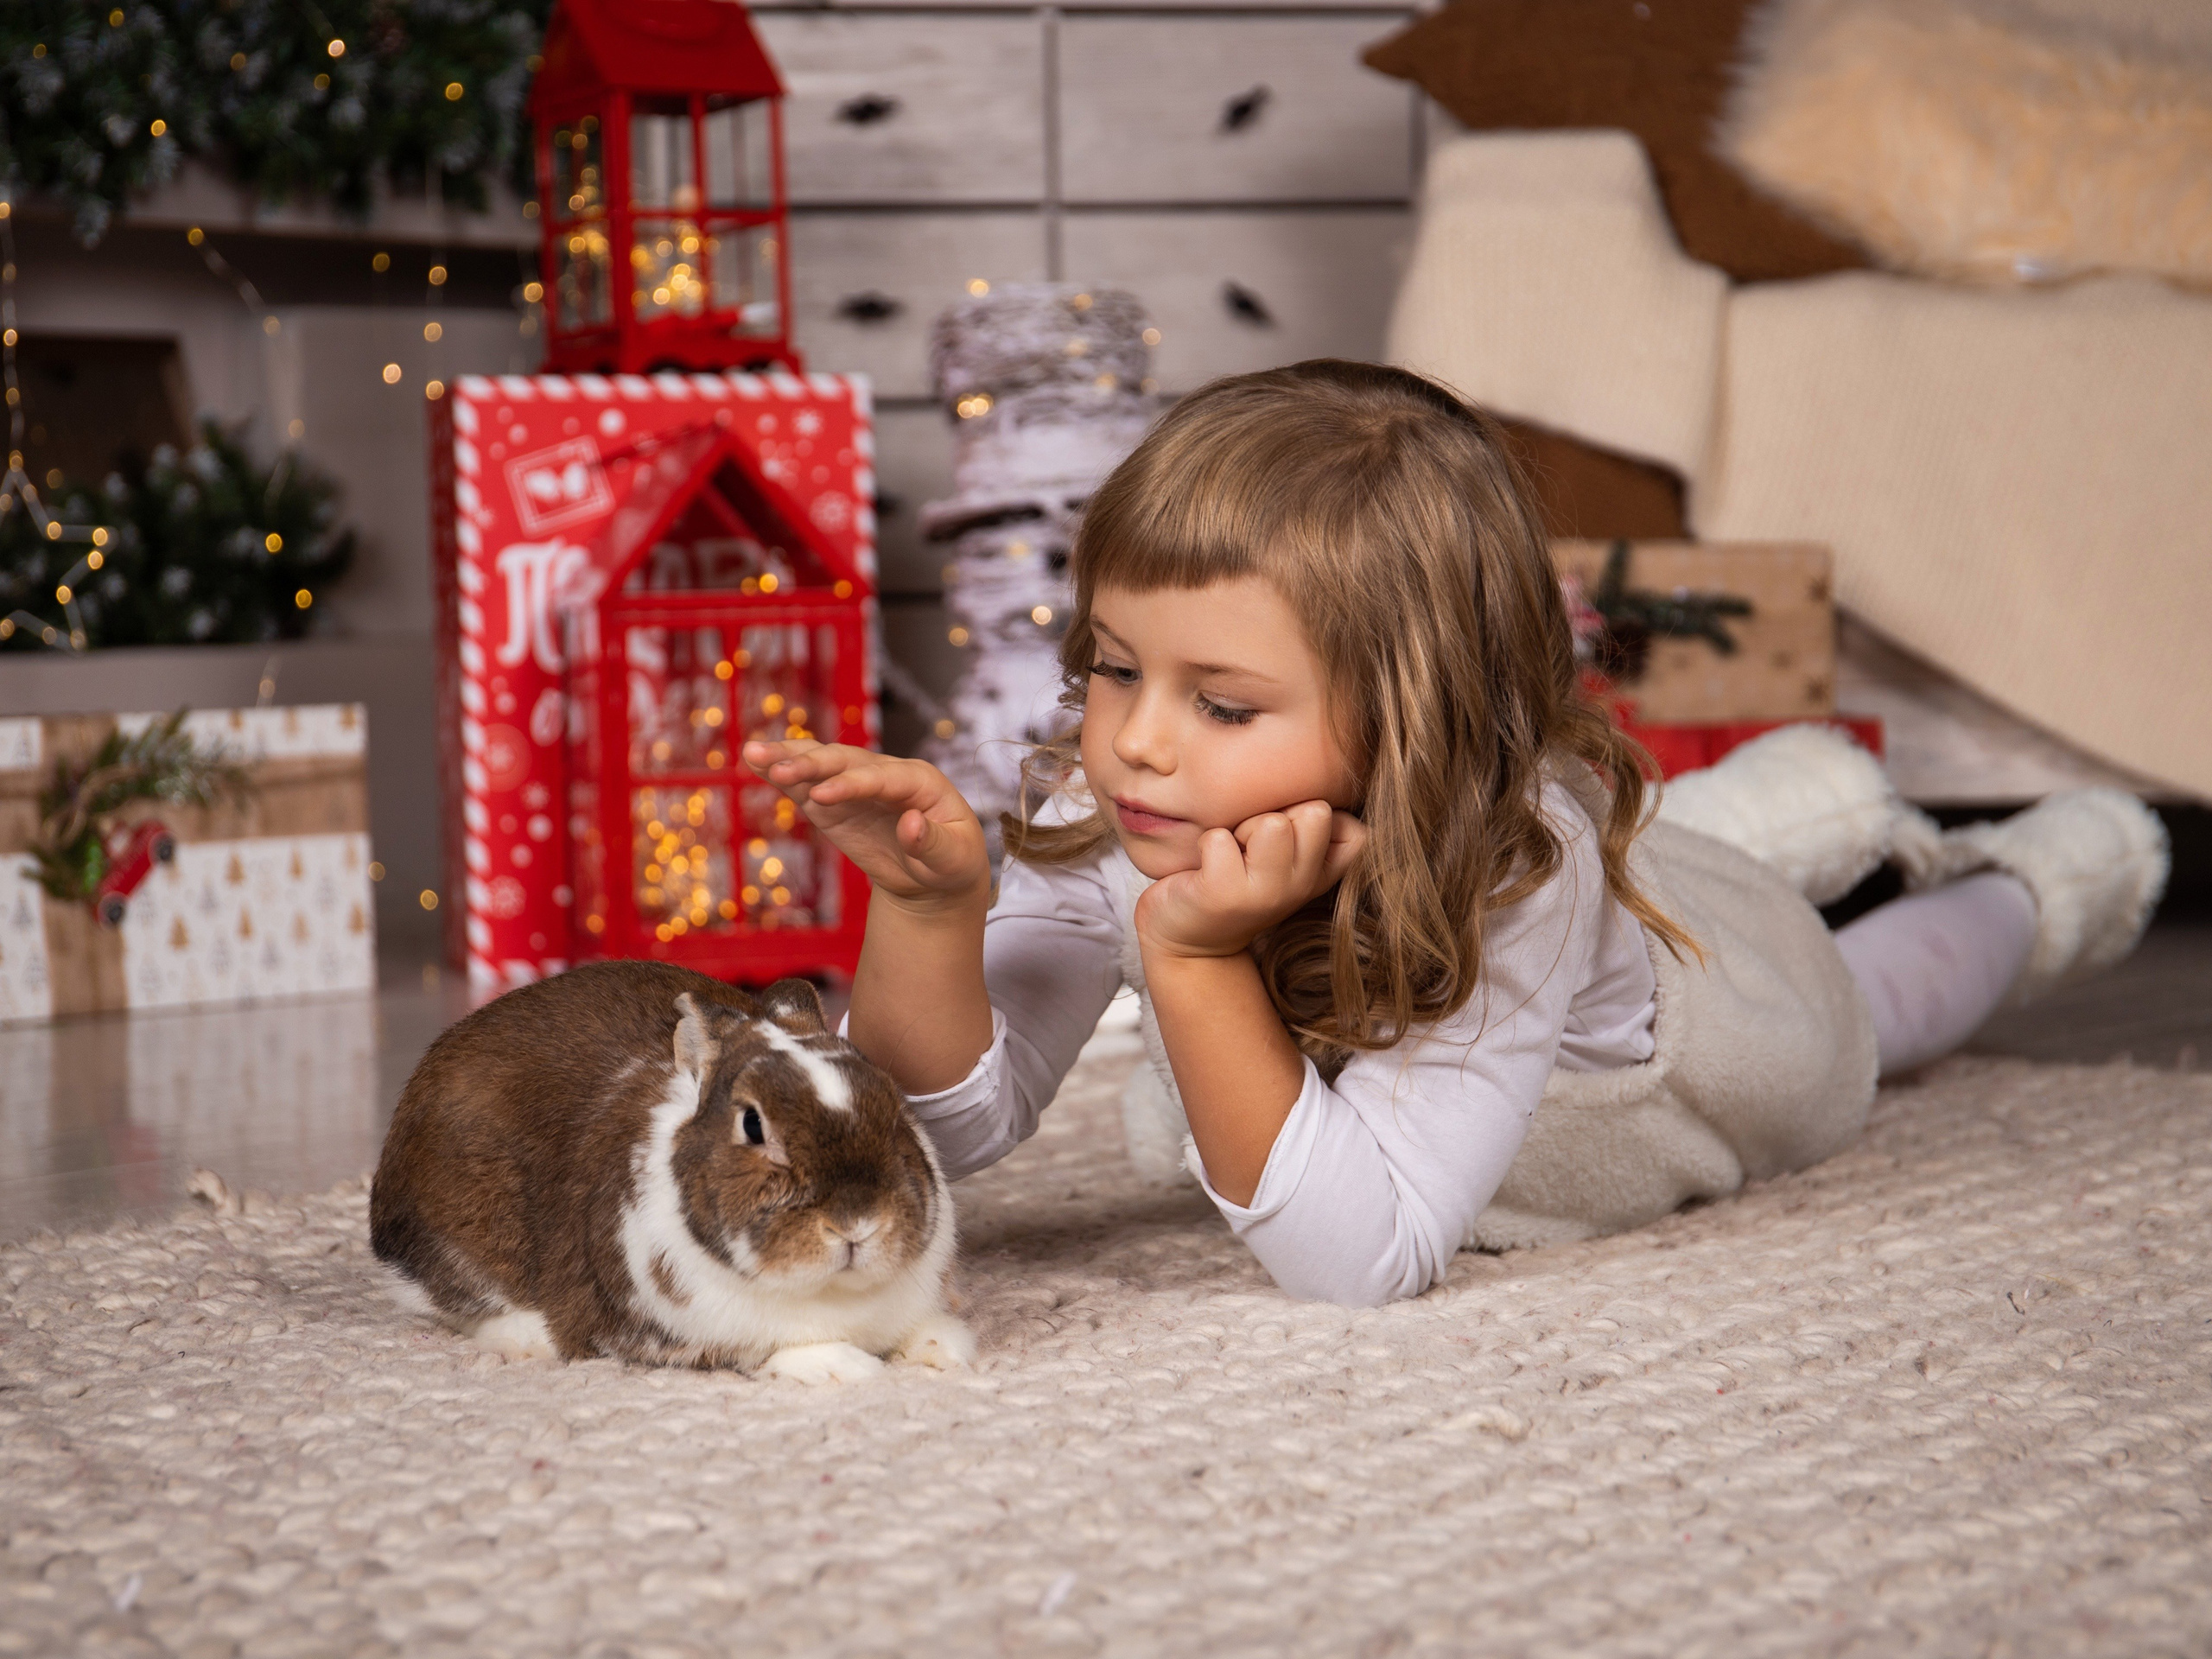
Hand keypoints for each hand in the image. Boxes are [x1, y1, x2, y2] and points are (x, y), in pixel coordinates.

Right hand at [743, 740, 988, 910]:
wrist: (934, 876)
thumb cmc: (951, 864)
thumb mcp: (953, 860)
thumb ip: (933, 843)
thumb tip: (911, 824)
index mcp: (921, 781)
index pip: (882, 777)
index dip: (852, 784)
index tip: (822, 797)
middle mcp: (887, 773)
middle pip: (847, 762)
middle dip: (813, 765)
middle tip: (779, 770)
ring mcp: (858, 785)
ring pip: (823, 764)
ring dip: (789, 758)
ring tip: (753, 753)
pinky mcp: (835, 802)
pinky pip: (808, 784)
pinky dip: (783, 773)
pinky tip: (756, 761)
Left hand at [1134, 801, 1365, 960]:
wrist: (1188, 934)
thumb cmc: (1235, 877)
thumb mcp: (1282, 856)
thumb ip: (1308, 826)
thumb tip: (1316, 786)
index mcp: (1320, 872)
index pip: (1359, 833)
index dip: (1317, 816)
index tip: (1286, 838)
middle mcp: (1301, 886)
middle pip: (1316, 812)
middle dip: (1276, 813)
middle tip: (1250, 843)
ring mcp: (1265, 894)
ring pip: (1273, 824)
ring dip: (1241, 828)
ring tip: (1230, 853)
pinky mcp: (1222, 895)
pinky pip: (1219, 839)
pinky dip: (1207, 842)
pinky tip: (1204, 866)